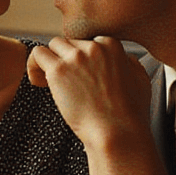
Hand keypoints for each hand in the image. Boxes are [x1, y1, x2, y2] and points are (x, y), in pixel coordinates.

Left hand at [28, 36, 167, 174]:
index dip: (82, 60)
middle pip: (69, 44)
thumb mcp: (140, 80)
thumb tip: (123, 59)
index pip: (88, 42)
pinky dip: (34, 66)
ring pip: (53, 45)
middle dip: (65, 61)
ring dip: (50, 61)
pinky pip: (37, 54)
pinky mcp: (58, 71)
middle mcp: (93, 46)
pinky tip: (39, 83)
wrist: (117, 132)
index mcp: (112, 45)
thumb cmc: (130, 114)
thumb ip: (130, 63)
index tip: (80, 77)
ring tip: (49, 82)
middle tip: (65, 84)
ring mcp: (75, 57)